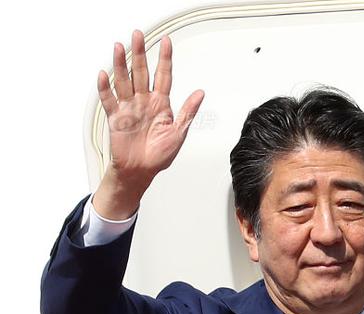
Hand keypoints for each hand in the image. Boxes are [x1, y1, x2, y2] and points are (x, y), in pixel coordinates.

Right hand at [92, 30, 203, 219]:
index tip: (167, 42)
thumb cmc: (160, 154)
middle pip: (141, 72)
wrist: (142, 171)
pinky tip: (104, 75)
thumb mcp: (179, 132)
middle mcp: (144, 102)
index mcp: (161, 104)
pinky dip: (105, 88)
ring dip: (121, 65)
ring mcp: (129, 108)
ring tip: (120, 47)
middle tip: (138, 34)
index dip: (165, 59)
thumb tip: (200, 93)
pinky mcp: (115, 117)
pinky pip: (109, 100)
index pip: (163, 76)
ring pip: (124, 81)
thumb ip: (188, 111)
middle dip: (140, 53)